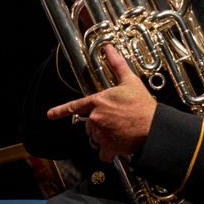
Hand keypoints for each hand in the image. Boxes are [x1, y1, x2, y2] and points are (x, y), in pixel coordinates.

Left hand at [47, 44, 155, 161]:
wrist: (153, 126)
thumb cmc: (142, 105)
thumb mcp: (129, 81)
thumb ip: (117, 65)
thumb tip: (110, 49)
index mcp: (98, 102)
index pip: (74, 106)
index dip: (60, 111)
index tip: (50, 114)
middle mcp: (96, 118)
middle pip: (88, 124)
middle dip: (98, 124)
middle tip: (115, 121)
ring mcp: (100, 134)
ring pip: (95, 139)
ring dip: (103, 138)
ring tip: (118, 132)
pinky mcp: (108, 147)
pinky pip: (102, 154)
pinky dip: (108, 152)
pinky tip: (117, 147)